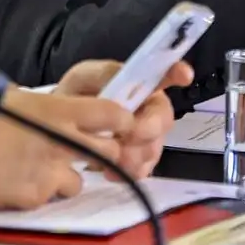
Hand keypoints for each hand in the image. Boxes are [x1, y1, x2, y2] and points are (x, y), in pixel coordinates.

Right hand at [0, 87, 133, 210]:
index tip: (117, 122)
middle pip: (109, 151)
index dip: (120, 119)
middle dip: (102, 152)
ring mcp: (50, 173)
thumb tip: (35, 101)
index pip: (113, 114)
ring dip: (66, 177)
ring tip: (40, 169)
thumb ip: (34, 102)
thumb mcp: (8, 96)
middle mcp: (62, 142)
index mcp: (58, 111)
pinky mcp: (34, 199)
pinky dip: (39, 193)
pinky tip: (18, 183)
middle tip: (86, 150)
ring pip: (78, 181)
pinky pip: (48, 197)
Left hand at [53, 58, 194, 178]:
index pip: (165, 72)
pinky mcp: (139, 158)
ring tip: (109, 159)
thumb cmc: (73, 99)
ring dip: (135, 155)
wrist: (60, 130)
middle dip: (149, 129)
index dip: (176, 72)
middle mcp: (147, 106)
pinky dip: (129, 172)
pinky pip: (145, 168)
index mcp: (136, 81)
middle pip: (164, 117)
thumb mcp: (81, 80)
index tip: (184, 76)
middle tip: (127, 137)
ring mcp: (146, 134)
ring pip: (155, 145)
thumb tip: (129, 88)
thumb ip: (104, 77)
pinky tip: (110, 172)